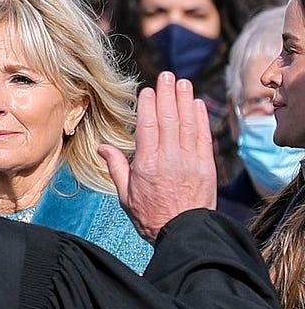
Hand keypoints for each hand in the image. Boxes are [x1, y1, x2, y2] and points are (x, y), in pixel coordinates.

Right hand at [100, 72, 216, 241]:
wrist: (183, 232)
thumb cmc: (150, 216)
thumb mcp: (125, 195)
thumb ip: (117, 167)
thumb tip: (103, 147)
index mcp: (146, 165)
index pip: (147, 126)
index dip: (148, 105)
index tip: (148, 90)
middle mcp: (168, 158)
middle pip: (168, 118)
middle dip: (167, 94)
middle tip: (167, 76)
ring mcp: (189, 160)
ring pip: (187, 122)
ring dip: (185, 99)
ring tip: (183, 82)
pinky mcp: (206, 165)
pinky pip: (202, 135)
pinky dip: (200, 117)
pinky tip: (197, 103)